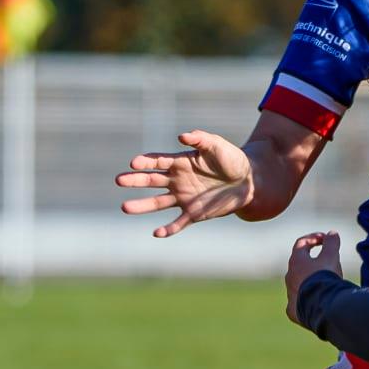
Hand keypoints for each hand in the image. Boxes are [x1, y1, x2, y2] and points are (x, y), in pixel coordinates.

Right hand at [115, 130, 253, 236]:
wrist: (248, 181)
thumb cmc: (231, 159)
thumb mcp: (216, 144)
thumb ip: (200, 138)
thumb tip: (181, 136)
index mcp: (180, 162)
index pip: (157, 161)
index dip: (145, 162)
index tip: (133, 163)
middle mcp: (177, 180)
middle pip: (152, 181)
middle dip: (135, 181)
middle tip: (119, 180)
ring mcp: (184, 197)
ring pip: (158, 203)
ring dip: (142, 206)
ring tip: (125, 207)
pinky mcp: (194, 213)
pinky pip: (178, 222)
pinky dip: (168, 228)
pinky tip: (157, 233)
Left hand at [285, 231, 344, 326]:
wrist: (320, 305)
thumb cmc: (324, 277)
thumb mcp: (331, 256)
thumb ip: (331, 243)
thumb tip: (332, 233)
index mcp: (296, 261)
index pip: (302, 243)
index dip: (314, 238)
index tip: (326, 239)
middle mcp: (289, 277)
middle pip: (299, 265)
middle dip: (312, 261)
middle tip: (327, 261)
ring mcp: (290, 295)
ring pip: (299, 284)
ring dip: (310, 281)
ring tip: (325, 284)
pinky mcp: (293, 311)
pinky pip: (299, 303)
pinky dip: (307, 300)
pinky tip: (317, 302)